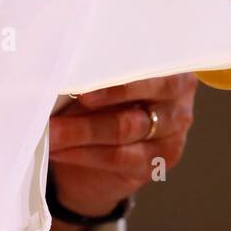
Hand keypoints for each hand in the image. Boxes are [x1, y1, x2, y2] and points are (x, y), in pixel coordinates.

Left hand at [48, 73, 196, 222]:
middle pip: (140, 98)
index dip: (119, 75)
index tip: (86, 82)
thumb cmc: (105, 107)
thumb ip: (95, 79)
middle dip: (94, 104)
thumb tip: (65, 75)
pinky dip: (82, 153)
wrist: (105, 155)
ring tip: (51, 132)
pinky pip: (116, 157)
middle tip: (58, 110)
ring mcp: (171, 136)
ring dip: (81, 131)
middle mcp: (178, 102)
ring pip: (125, 129)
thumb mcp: (102, 86)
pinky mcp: (155, 163)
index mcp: (172, 71)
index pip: (152, 67)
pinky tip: (59, 150)